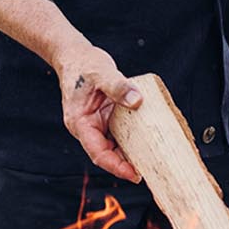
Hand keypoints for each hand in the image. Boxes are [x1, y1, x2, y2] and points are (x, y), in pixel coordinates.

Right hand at [55, 44, 142, 182]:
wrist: (74, 55)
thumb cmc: (84, 64)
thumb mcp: (101, 72)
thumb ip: (118, 87)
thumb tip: (137, 101)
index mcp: (80, 122)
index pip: (98, 153)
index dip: (116, 166)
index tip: (135, 174)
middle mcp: (87, 127)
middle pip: (107, 154)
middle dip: (127, 164)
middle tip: (152, 170)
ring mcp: (96, 124)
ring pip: (114, 146)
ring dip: (131, 153)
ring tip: (153, 159)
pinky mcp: (105, 118)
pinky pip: (119, 133)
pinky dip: (132, 138)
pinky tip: (149, 140)